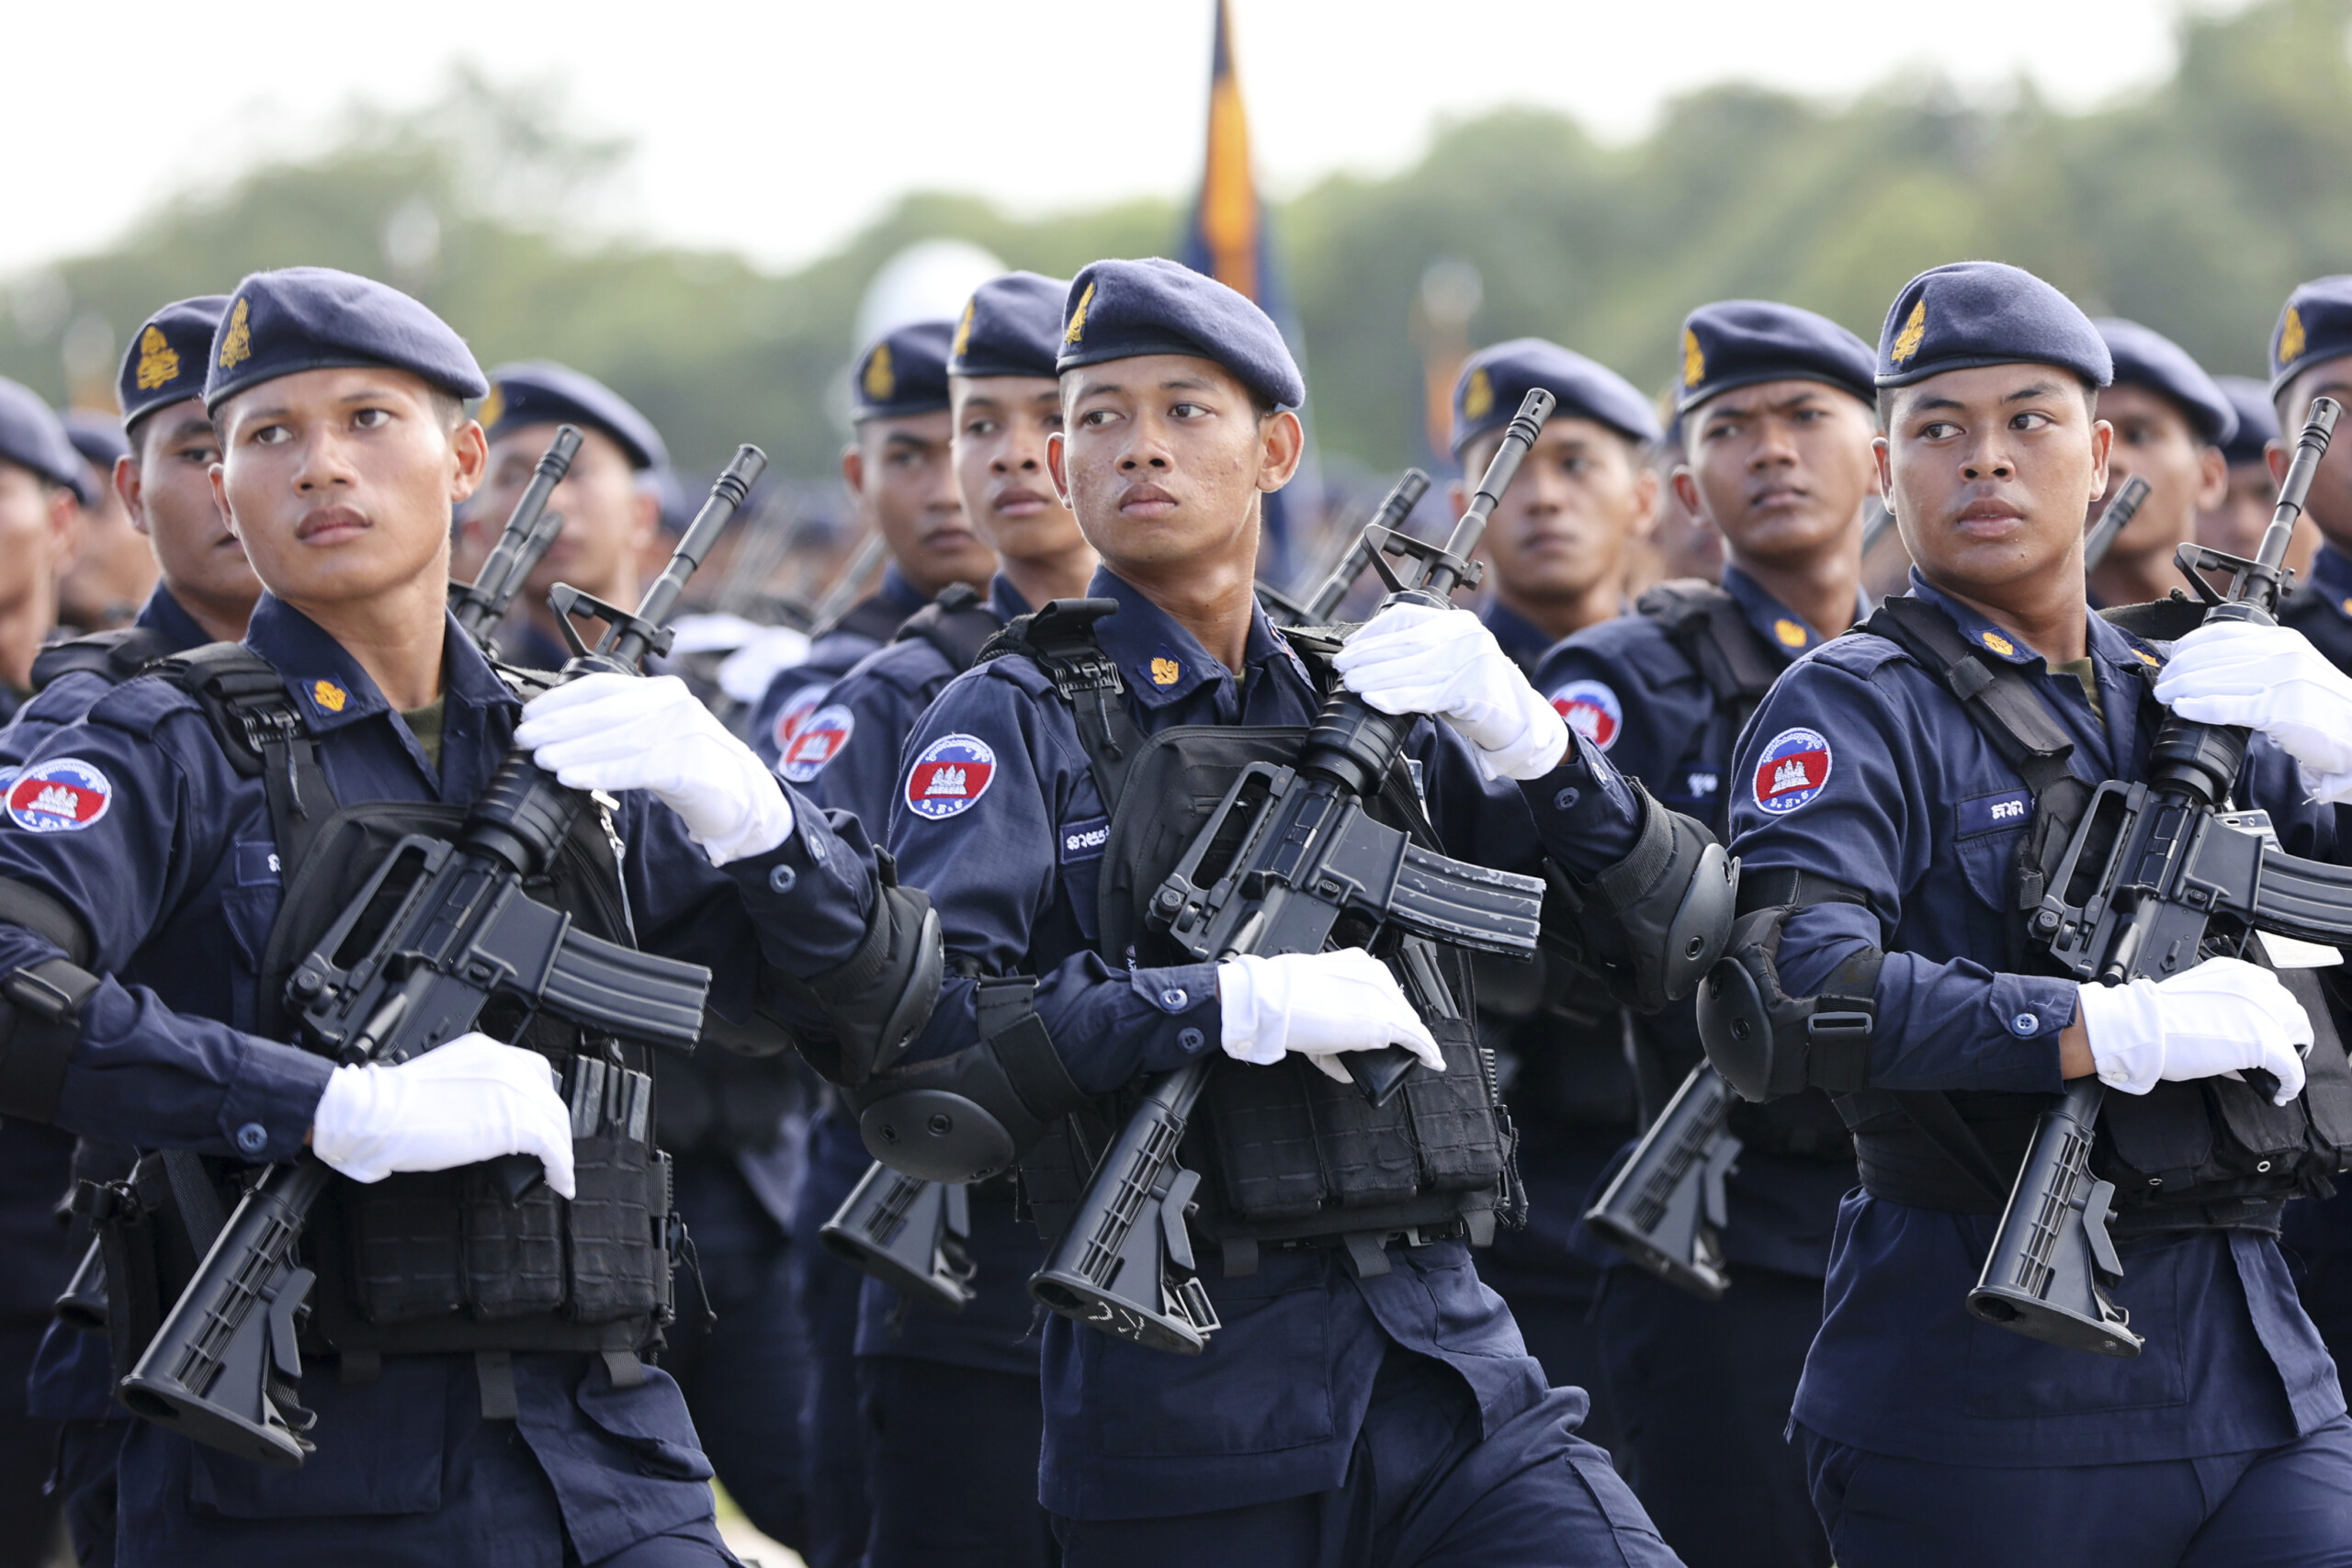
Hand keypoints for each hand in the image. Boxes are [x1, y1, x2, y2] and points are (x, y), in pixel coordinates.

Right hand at [311, 1033, 576, 1196]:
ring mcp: (513, 1092)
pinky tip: (559, 1182)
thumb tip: (475, 1118)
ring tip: (557, 1173)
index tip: (541, 1119)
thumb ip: (465, 1091)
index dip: (541, 1099)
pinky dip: (561, 1167)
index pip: (533, 1071)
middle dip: (554, 1127)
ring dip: (560, 1150)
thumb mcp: (438, 1083)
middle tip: (551, 1152)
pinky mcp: (515, 1123)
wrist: (374, 1116)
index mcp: (485, 1051)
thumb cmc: (388, 1107)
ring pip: (555, 1122)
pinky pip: (553, 1147)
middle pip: (548, 1097)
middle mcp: (505, 1065)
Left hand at [516, 673, 794, 863]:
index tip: (530, 715)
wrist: (746, 800)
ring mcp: (686, 730)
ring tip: (542, 759)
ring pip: (619, 738)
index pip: (602, 687)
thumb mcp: (655, 738)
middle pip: (606, 710)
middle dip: (559, 725)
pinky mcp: (692, 762)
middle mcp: (675, 703)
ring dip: (573, 750)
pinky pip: (638, 766)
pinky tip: (574, 778)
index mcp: (662, 691)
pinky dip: (602, 772)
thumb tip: (559, 734)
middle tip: (526, 739)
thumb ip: (619, 729)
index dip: (561, 701)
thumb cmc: (696, 770)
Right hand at [1217, 949, 1443, 1083]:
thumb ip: (1331, 1010)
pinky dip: (1427, 1051)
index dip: (1389, 1011)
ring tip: (1420, 1057)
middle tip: (1395, 1048)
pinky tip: (1433, 1061)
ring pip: (1407, 1024)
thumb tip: (1339, 1041)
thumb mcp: (1315, 992)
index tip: (1387, 1023)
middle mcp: (1376, 977)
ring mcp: (1383, 1000)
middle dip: (1399, 1028)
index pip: (1384, 991)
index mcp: (1360, 964)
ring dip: (1412, 1041)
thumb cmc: (1282, 994)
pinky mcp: (1385, 1024)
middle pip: (1399, 1008)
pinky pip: (1416, 1039)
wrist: (1273, 999)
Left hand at [1332, 603, 1568, 780]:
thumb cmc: (1478, 693)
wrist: (1519, 720)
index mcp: (1457, 622)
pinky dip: (1397, 699)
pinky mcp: (1473, 690)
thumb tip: (1367, 658)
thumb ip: (1419, 653)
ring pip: (1413, 669)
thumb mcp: (1449, 662)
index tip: (1349, 648)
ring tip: (1352, 685)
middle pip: (1406, 644)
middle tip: (1343, 668)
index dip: (1373, 633)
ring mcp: (1472, 661)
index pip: (1407, 618)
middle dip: (1369, 657)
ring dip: (1376, 679)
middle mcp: (1466, 635)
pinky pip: (1426, 695)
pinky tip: (1376, 701)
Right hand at [2076, 956, 2311, 1105]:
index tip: (2267, 1030)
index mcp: (2236, 972)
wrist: (2141, 1028)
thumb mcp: (2196, 995)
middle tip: (2274, 1054)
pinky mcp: (2264, 1043)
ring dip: (2289, 1053)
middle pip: (2291, 1012)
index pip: (2273, 991)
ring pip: (2297, 1035)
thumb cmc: (2154, 1016)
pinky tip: (2279, 1090)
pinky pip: (2291, 1067)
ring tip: (2276, 1071)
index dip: (2271, 1016)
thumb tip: (2236, 1031)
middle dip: (2285, 1034)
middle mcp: (2254, 987)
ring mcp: (2261, 1014)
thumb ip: (2223, 1003)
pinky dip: (2289, 1082)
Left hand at [2153, 621, 2351, 800]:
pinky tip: (2182, 709)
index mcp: (2284, 641)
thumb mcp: (2295, 671)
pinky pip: (2226, 706)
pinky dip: (2198, 707)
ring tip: (2165, 695)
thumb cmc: (2328, 709)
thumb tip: (2216, 668)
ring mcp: (2282, 681)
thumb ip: (2262, 663)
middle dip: (2178, 670)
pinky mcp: (2280, 711)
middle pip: (2211, 656)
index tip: (2173, 659)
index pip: (2222, 634)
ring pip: (2213, 679)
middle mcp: (2282, 654)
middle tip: (2162, 683)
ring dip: (2180, 688)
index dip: (2189, 647)